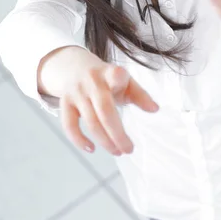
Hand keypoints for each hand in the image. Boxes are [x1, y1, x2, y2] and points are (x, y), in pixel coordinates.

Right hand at [38, 46, 158, 155]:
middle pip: (105, 111)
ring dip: (105, 141)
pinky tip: (91, 149)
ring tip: (117, 152)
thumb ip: (140, 95)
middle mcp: (92, 82)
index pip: (115, 75)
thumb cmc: (107, 79)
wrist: (75, 67)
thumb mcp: (125, 81)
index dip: (118, 79)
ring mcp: (76, 92)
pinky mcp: (65, 103)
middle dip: (118, 134)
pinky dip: (78, 139)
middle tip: (128, 150)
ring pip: (90, 121)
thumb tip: (155, 109)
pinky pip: (69, 125)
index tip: (124, 83)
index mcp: (110, 73)